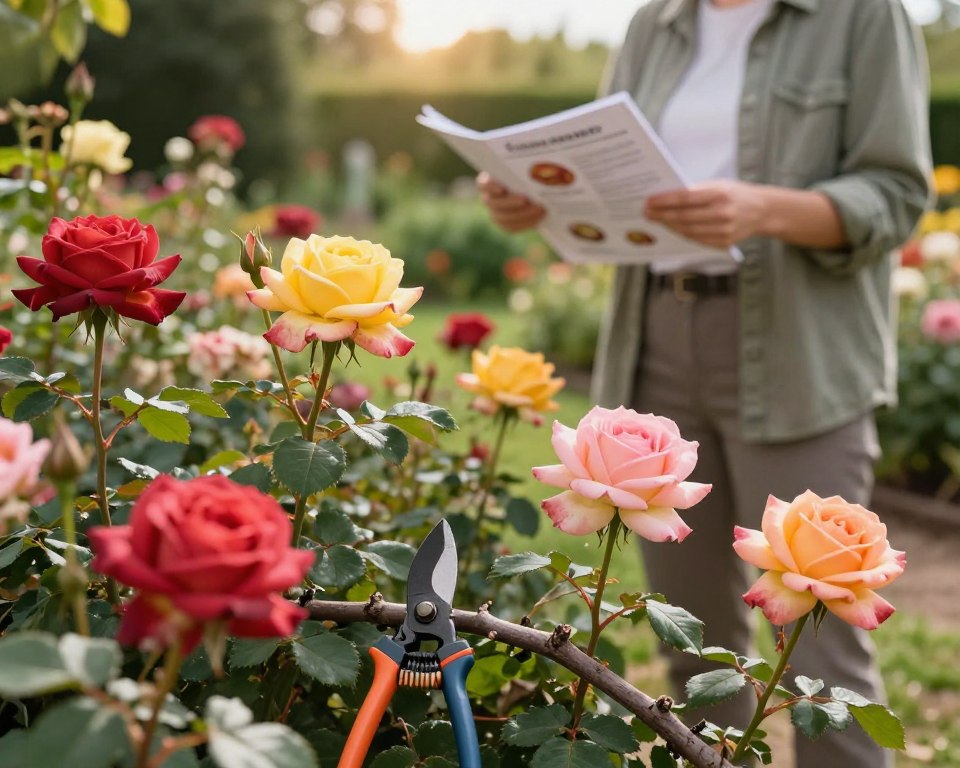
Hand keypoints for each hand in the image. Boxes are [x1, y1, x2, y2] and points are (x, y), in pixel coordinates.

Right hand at [477, 172, 545, 232]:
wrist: (534, 190)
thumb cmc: (529, 173)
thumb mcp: (526, 168)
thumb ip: (525, 168)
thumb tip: (534, 163)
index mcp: (488, 182)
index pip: (483, 184)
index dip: (490, 187)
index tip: (502, 189)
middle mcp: (489, 198)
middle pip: (493, 203)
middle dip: (510, 203)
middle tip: (525, 200)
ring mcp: (495, 213)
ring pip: (503, 218)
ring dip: (522, 214)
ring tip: (539, 209)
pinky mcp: (505, 224)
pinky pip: (512, 227)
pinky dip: (525, 223)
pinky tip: (538, 218)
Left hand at [645, 180, 767, 248]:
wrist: (762, 210)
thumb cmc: (735, 194)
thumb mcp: (718, 185)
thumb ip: (696, 191)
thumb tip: (666, 198)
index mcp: (720, 194)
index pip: (685, 198)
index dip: (664, 201)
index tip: (649, 202)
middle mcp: (722, 213)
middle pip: (683, 217)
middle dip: (662, 215)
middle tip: (647, 213)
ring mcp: (724, 230)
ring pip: (688, 231)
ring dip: (669, 226)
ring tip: (657, 220)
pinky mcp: (724, 243)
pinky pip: (697, 240)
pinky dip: (682, 234)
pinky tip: (673, 228)